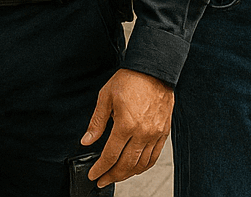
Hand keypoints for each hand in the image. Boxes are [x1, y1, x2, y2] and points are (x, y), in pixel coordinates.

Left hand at [80, 68, 173, 185]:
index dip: (100, 169)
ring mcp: (155, 134)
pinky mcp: (164, 132)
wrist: (154, 69)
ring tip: (116, 175)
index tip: (93, 175)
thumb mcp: (106, 97)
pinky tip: (135, 168)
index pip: (110, 156)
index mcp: (126, 124)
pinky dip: (144, 166)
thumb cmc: (130, 79)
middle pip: (126, 165)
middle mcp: (142, 133)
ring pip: (141, 164)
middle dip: (112, 176)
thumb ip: (97, 122)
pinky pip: (154, 157)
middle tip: (102, 181)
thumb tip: (86, 140)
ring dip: (127, 174)